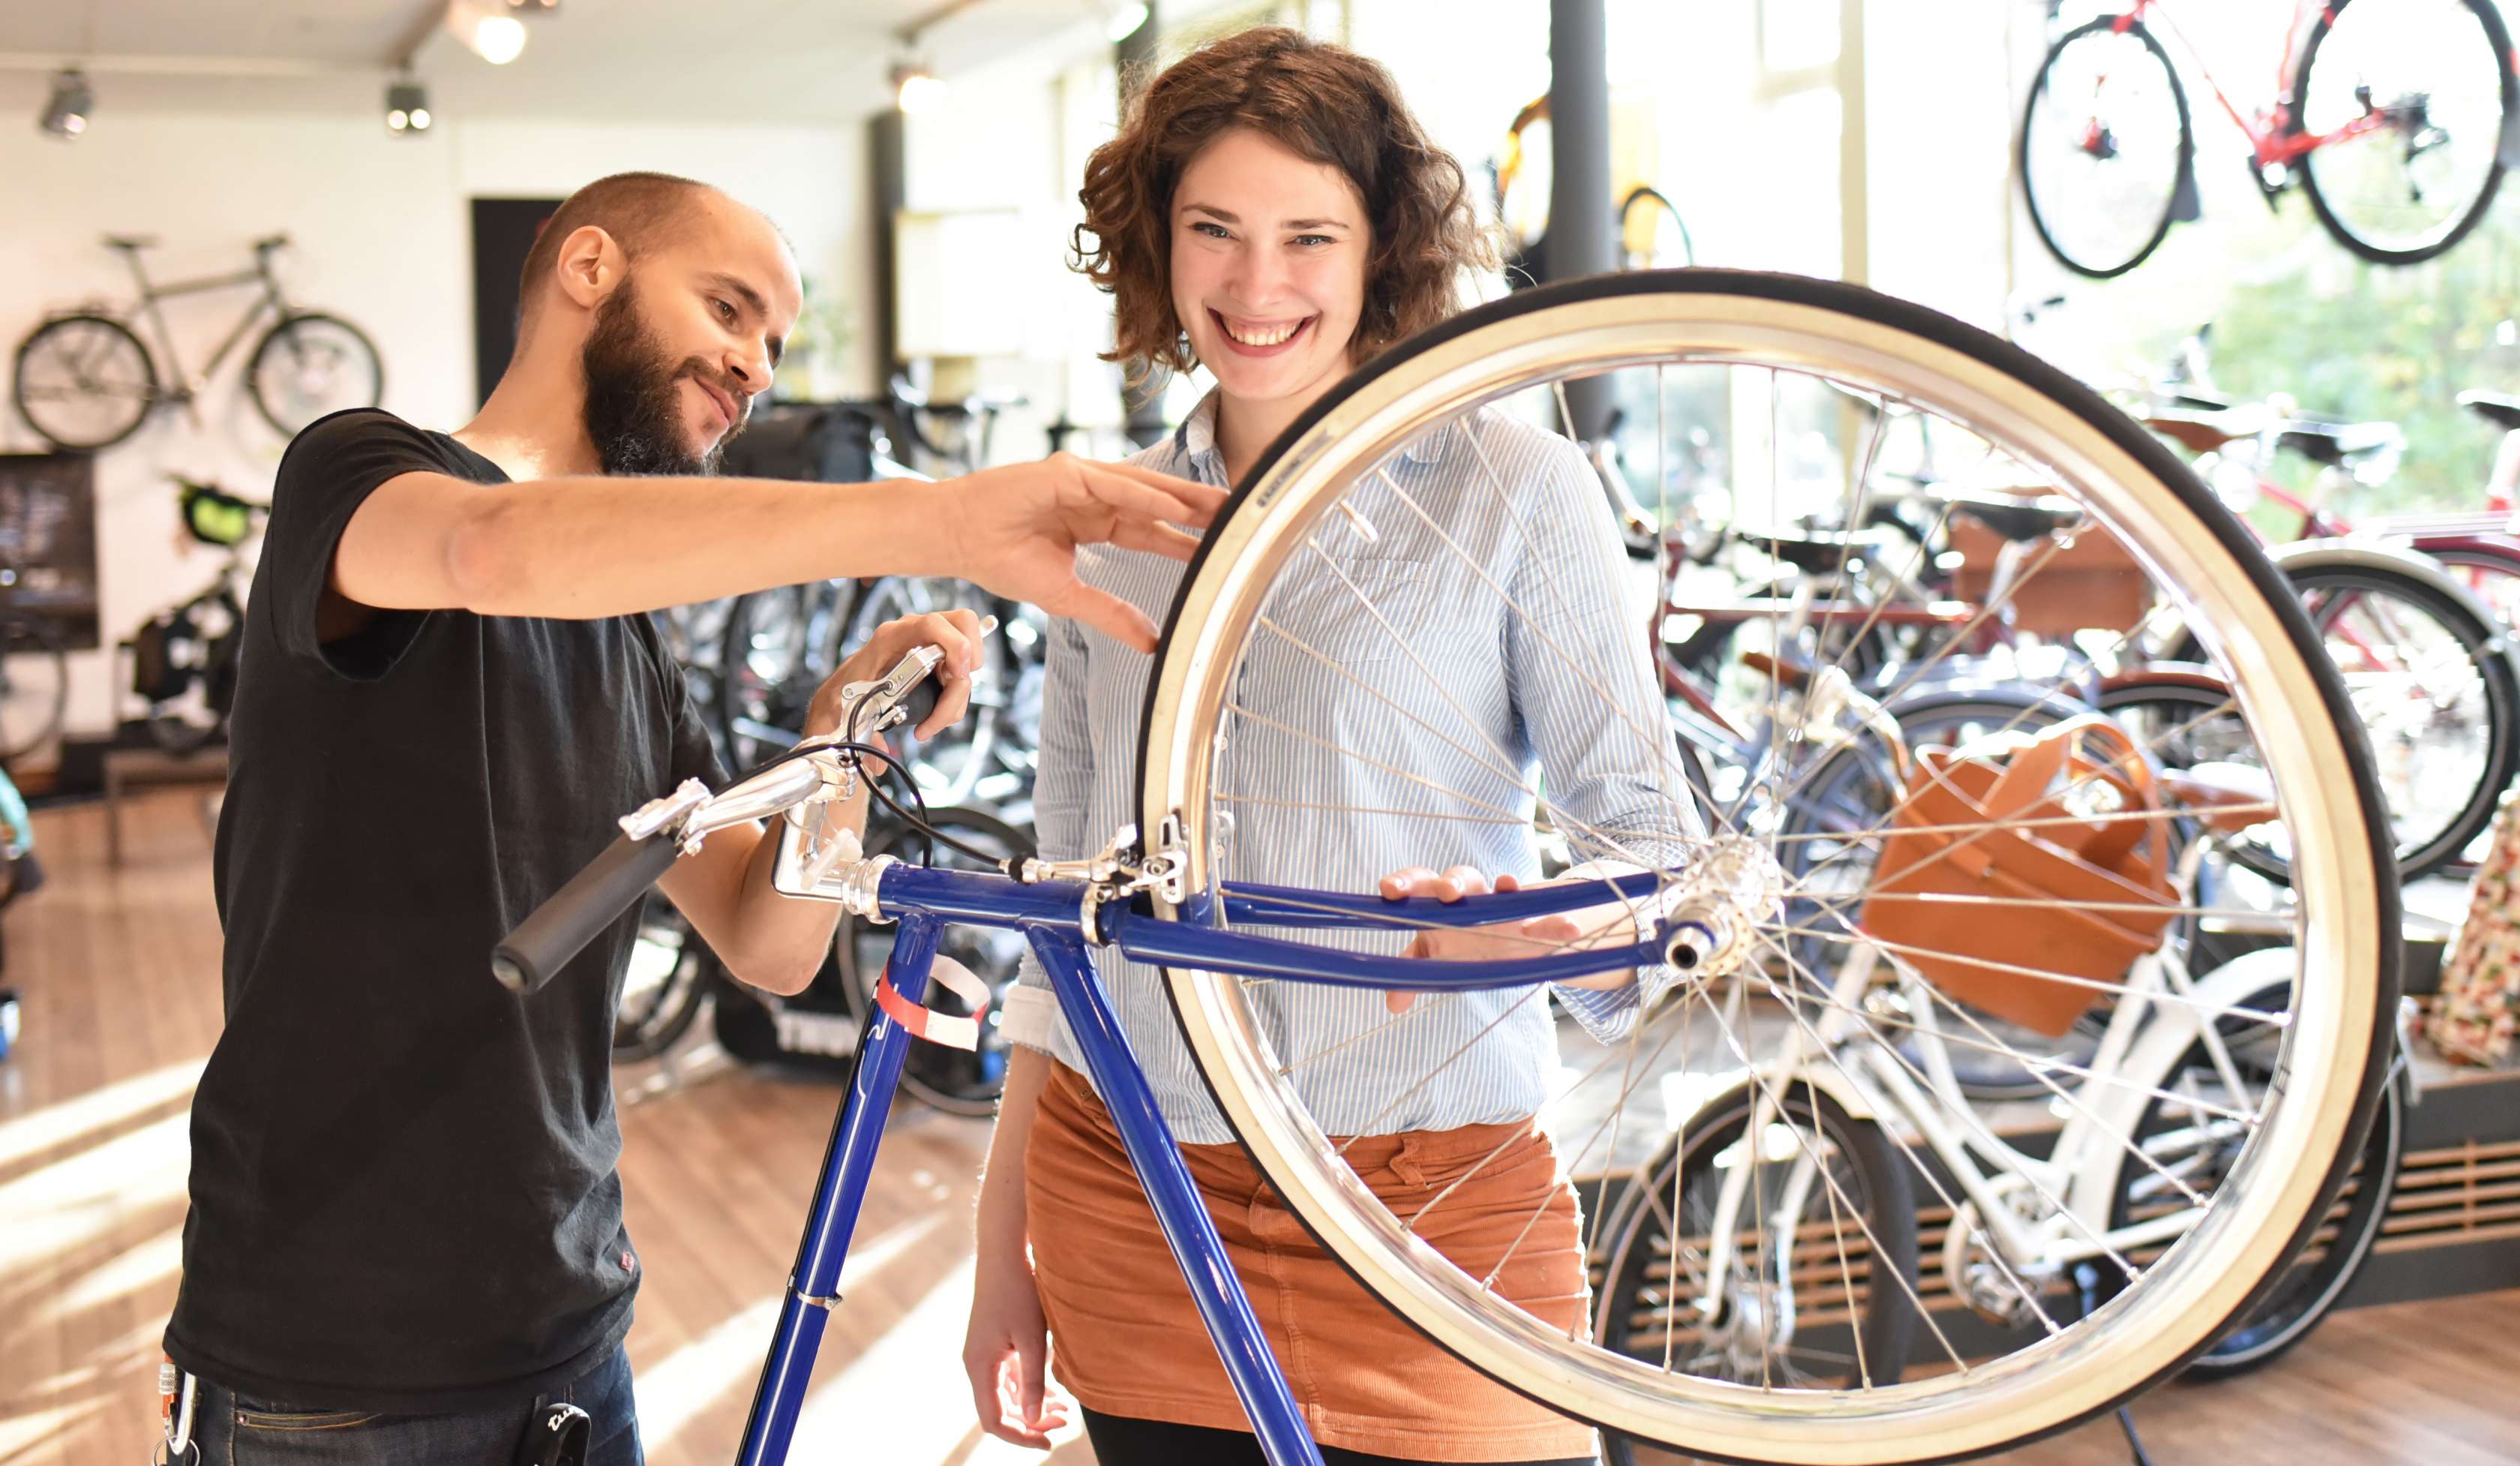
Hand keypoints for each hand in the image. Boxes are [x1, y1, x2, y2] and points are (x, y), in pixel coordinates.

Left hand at [805, 608, 983, 746]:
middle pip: (964, 626)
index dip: (955, 645)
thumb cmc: (846, 689)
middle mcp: (915, 634)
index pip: (933, 625)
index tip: (958, 675)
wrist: (844, 687)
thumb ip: (862, 730)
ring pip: (967, 656)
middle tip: (954, 693)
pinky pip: (961, 671)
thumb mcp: (846, 707)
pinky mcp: (938, 659)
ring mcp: (930, 643)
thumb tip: (880, 754)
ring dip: (959, 694)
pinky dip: (957, 697)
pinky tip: (937, 714)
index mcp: (891, 637)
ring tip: (935, 721)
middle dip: (969, 663)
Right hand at [942, 454, 1227, 652]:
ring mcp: (1081, 480)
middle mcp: (1093, 496)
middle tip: (1243, 519)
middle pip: (1158, 504)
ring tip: (1224, 505)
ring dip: (1184, 497)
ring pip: (1145, 488)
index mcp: (1094, 521)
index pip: (1151, 530)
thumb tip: (1151, 642)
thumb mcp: (1066, 595)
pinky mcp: (1065, 472)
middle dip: (1199, 512)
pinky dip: (1145, 495)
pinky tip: (1175, 504)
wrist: (955, 538)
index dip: (1185, 539)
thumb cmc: (999, 559)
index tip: (1223, 549)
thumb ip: (1110, 613)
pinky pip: (1114, 485)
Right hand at [962, 1246, 1068, 1449]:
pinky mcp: (995, 1344)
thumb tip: (1033, 1420)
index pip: (993, 1420)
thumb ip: (1032, 1381)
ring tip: (1065, 1413)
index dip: (1019, 1437)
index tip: (1048, 1443)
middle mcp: (977, 1364)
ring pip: (1006, 1395)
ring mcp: (985, 1354)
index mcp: (979, 1367)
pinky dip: (1029, 1388)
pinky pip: (1009, 1377)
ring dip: (1032, 1407)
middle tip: (1065, 1424)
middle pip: (1000, 1410)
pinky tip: (1053, 1393)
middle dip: (1031, 1423)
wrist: (1005, 1251)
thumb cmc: (1019, 1291)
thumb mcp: (1031, 1338)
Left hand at [1377, 867, 1599, 1014]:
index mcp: (1439, 904)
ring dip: (1505, 886)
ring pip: (1501, 890)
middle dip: (1453, 882)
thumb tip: (1392, 1003)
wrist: (1503, 944)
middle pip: (1459, 878)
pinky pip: (1545, 919)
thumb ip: (1413, 971)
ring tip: (1508, 884)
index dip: (1403, 882)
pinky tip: (1569, 928)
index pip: (1418, 884)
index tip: (1388, 890)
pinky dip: (1556, 923)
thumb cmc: (1459, 946)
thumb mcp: (1435, 959)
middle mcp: (1470, 897)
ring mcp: (1501, 907)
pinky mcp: (1531, 922)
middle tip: (1448, 892)